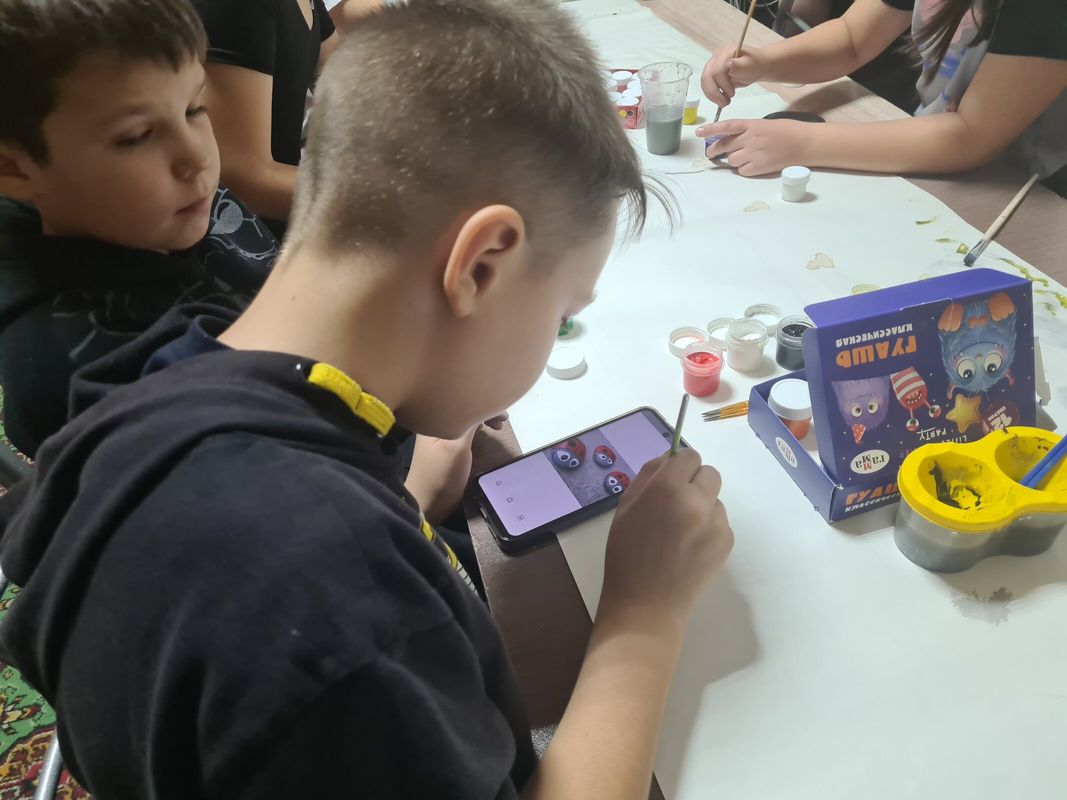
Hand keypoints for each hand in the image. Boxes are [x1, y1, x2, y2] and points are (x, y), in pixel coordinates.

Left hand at [406, 414, 507, 523]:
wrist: (426, 504)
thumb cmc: (441, 476)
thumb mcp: (457, 447)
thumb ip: (469, 424)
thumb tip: (480, 404)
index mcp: (433, 419)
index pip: (460, 401)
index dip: (482, 403)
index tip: (501, 413)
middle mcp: (434, 423)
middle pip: (462, 408)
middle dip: (484, 411)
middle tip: (503, 421)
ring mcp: (438, 436)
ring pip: (464, 419)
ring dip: (482, 420)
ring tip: (498, 427)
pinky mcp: (443, 448)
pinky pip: (462, 430)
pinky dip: (476, 430)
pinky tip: (485, 434)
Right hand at [597, 449, 732, 637]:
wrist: (647, 604)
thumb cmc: (626, 554)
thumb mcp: (625, 508)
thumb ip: (648, 476)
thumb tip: (669, 459)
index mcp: (667, 488)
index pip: (688, 456)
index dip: (679, 466)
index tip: (671, 480)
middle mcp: (696, 500)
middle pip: (709, 472)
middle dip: (695, 482)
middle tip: (677, 504)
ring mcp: (716, 522)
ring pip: (715, 498)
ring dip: (702, 506)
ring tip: (681, 532)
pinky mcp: (727, 542)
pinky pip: (720, 522)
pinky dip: (708, 528)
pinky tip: (690, 547)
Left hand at [696, 118, 809, 175]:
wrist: (804, 143)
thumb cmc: (787, 132)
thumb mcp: (764, 125)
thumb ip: (747, 131)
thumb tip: (731, 140)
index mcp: (752, 125)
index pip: (726, 126)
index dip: (711, 129)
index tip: (698, 132)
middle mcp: (750, 138)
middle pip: (724, 146)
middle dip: (714, 151)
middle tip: (711, 154)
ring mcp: (754, 153)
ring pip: (732, 160)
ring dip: (734, 160)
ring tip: (746, 157)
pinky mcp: (759, 167)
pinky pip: (742, 171)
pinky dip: (744, 170)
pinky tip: (754, 165)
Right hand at [701, 45, 763, 107]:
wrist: (755, 66)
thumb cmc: (754, 65)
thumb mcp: (750, 65)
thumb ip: (739, 66)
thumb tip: (728, 66)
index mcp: (726, 52)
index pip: (717, 70)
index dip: (723, 84)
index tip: (732, 94)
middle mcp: (716, 57)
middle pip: (706, 76)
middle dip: (714, 93)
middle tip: (724, 103)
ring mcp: (712, 65)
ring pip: (704, 82)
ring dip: (712, 95)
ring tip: (724, 102)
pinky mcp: (711, 73)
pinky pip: (706, 85)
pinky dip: (712, 94)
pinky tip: (721, 98)